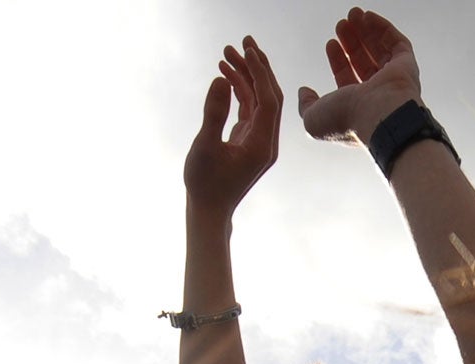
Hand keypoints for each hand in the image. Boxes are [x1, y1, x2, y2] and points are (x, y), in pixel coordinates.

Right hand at [183, 36, 281, 215]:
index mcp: (262, 145)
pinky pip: (250, 110)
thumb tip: (221, 78)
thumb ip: (214, 112)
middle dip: (258, 67)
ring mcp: (260, 142)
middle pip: (270, 95)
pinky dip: (240, 91)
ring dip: (246, 76)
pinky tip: (226, 75)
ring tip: (227, 54)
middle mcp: (267, 142)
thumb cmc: (204, 185)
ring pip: (259, 101)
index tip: (247, 49)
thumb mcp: (204, 147)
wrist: (208, 212)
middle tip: (243, 41)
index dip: (260, 72)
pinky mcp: (250, 142)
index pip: (268, 100)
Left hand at [297, 8, 420, 144]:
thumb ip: (306, 105)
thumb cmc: (348, 121)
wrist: (379, 117)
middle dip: (351, 41)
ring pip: (379, 50)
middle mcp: (376, 95)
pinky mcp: (406, 67)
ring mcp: (392, 81)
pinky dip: (383, 28)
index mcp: (357, 108)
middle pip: (363, 61)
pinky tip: (369, 16)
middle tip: (341, 24)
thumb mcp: (313, 118)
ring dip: (366, 30)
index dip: (338, 59)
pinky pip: (397, 43)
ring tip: (353, 14)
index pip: (347, 77)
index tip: (330, 43)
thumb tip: (304, 92)